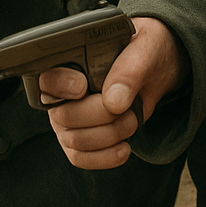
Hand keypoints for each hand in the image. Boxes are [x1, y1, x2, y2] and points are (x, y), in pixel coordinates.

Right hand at [43, 16, 187, 168]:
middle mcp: (61, 91)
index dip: (62, 86)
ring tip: (131, 120)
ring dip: (111, 135)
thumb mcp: (147, 48)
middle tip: (127, 105)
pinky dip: (105, 157)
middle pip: (64, 116)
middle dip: (103, 116)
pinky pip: (81, 158)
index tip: (83, 87)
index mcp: (69, 60)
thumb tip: (114, 102)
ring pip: (75, 141)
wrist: (157, 68)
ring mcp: (67, 118)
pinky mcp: (79, 140)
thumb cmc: (146, 49)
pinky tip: (124, 148)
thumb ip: (130, 70)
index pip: (48, 78)